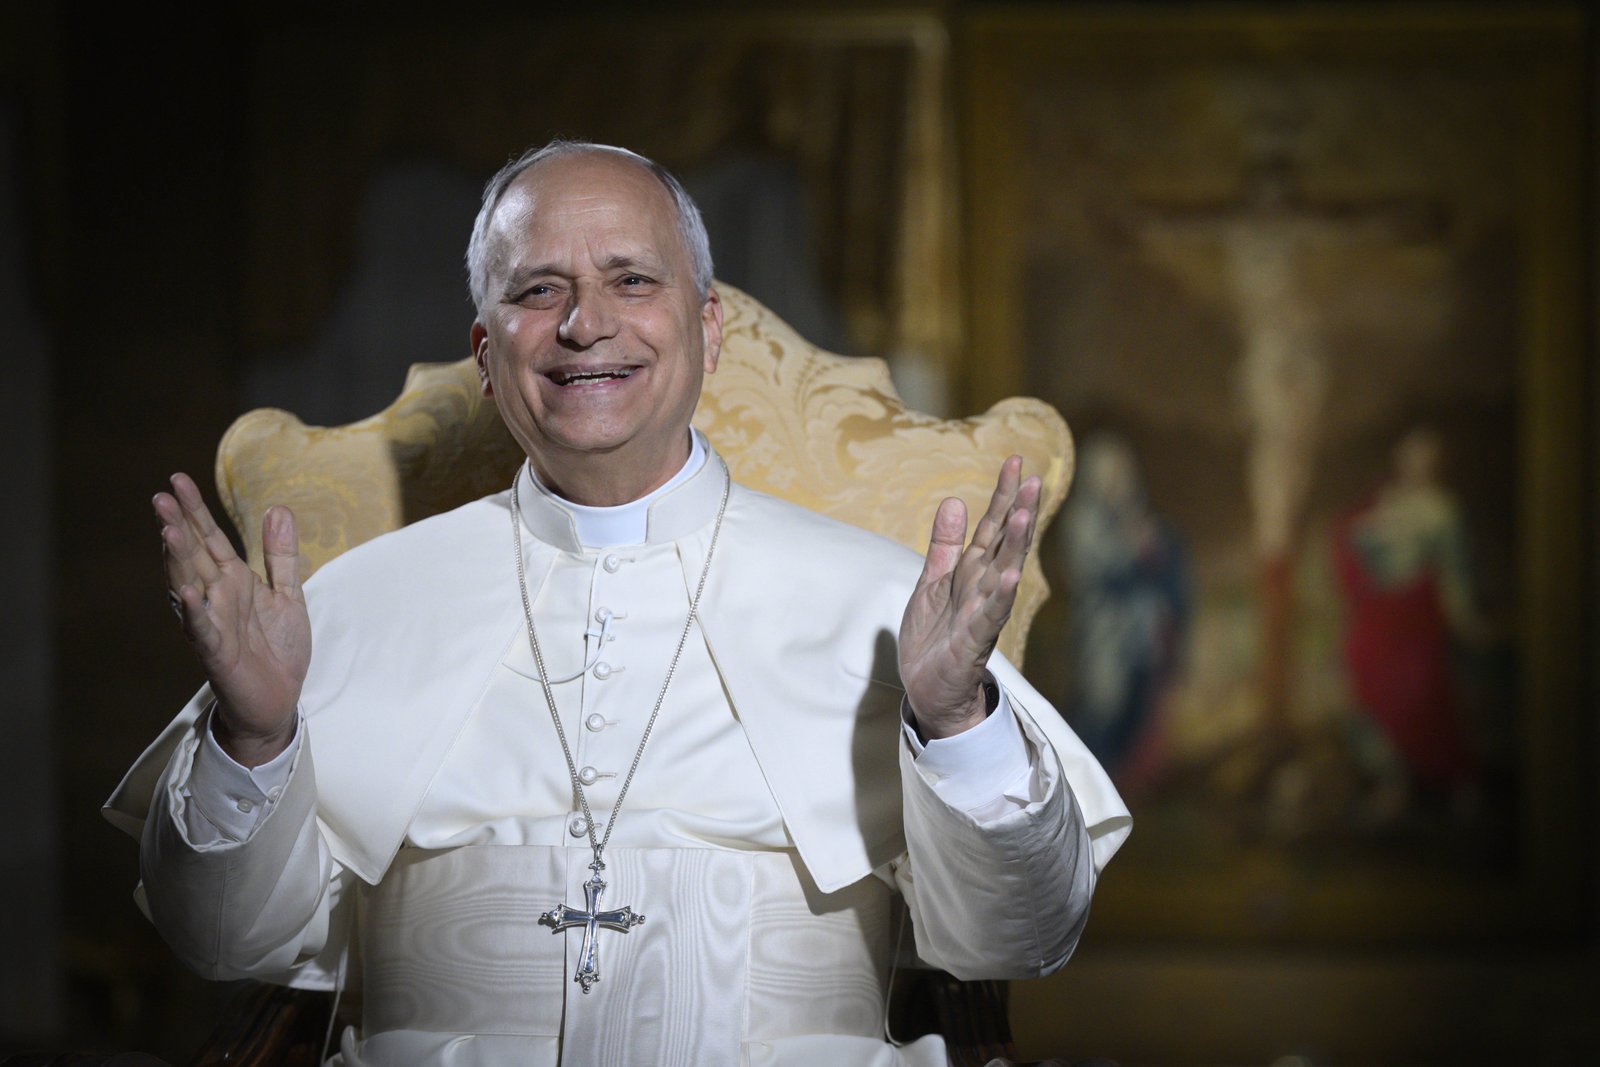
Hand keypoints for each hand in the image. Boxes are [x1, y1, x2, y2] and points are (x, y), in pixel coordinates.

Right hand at [155, 473, 310, 766]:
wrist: (279, 701)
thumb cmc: (277, 649)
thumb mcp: (287, 595)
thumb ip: (280, 555)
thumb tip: (278, 508)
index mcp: (234, 581)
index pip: (209, 539)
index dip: (195, 511)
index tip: (177, 480)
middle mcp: (216, 597)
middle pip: (193, 556)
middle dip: (177, 526)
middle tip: (160, 496)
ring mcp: (213, 623)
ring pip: (189, 585)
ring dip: (177, 561)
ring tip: (166, 531)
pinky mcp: (217, 653)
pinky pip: (203, 630)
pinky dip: (194, 611)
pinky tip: (186, 591)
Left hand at [899, 456, 1039, 738]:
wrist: (929, 692)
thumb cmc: (934, 639)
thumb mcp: (932, 584)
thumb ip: (944, 546)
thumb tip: (953, 500)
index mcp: (972, 573)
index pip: (992, 527)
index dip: (1003, 495)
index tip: (1016, 460)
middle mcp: (984, 589)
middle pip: (1004, 544)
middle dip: (1018, 511)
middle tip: (1034, 478)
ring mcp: (982, 614)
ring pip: (1002, 573)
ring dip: (1014, 546)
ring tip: (1024, 515)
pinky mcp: (973, 641)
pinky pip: (990, 615)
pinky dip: (1001, 595)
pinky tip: (1010, 575)